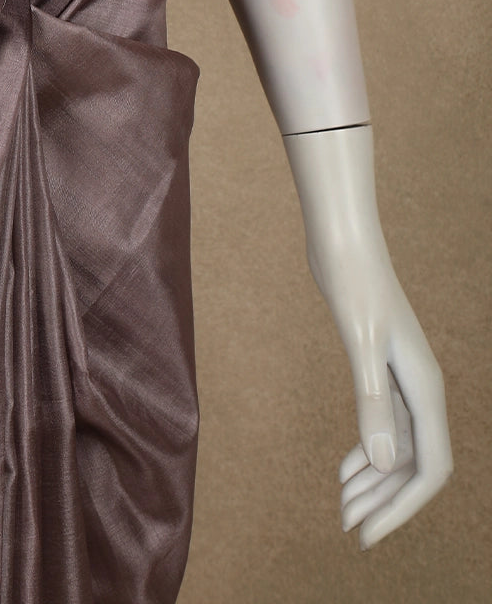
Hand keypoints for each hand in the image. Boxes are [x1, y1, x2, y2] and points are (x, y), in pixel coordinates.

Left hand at [283, 125, 452, 547]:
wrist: (343, 238)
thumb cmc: (352, 281)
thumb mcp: (358, 341)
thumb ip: (371, 402)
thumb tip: (382, 465)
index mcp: (424, 387)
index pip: (429, 468)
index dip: (403, 507)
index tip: (368, 534)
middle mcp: (421, 387)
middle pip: (415, 465)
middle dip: (385, 501)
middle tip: (346, 528)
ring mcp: (403, 377)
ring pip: (399, 447)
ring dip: (375, 481)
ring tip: (342, 508)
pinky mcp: (382, 365)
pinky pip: (386, 425)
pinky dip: (367, 451)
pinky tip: (344, 470)